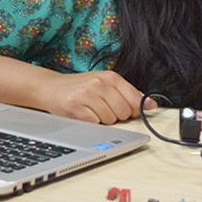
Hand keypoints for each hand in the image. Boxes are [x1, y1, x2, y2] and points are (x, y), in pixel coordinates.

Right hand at [37, 70, 156, 124]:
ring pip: (110, 120)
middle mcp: (100, 83)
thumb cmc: (81, 87)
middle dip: (116, 115)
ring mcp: (87, 94)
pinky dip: (91, 124)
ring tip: (92, 110)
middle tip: (103, 108)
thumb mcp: (105, 84)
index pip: (135, 99)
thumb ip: (128, 93)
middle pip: (124, 112)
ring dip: (102, 120)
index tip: (130, 112)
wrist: (51, 88)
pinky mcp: (76, 107)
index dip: (134, 110)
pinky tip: (84, 114)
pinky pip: (95, 124)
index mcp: (111, 76)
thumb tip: (151, 104)